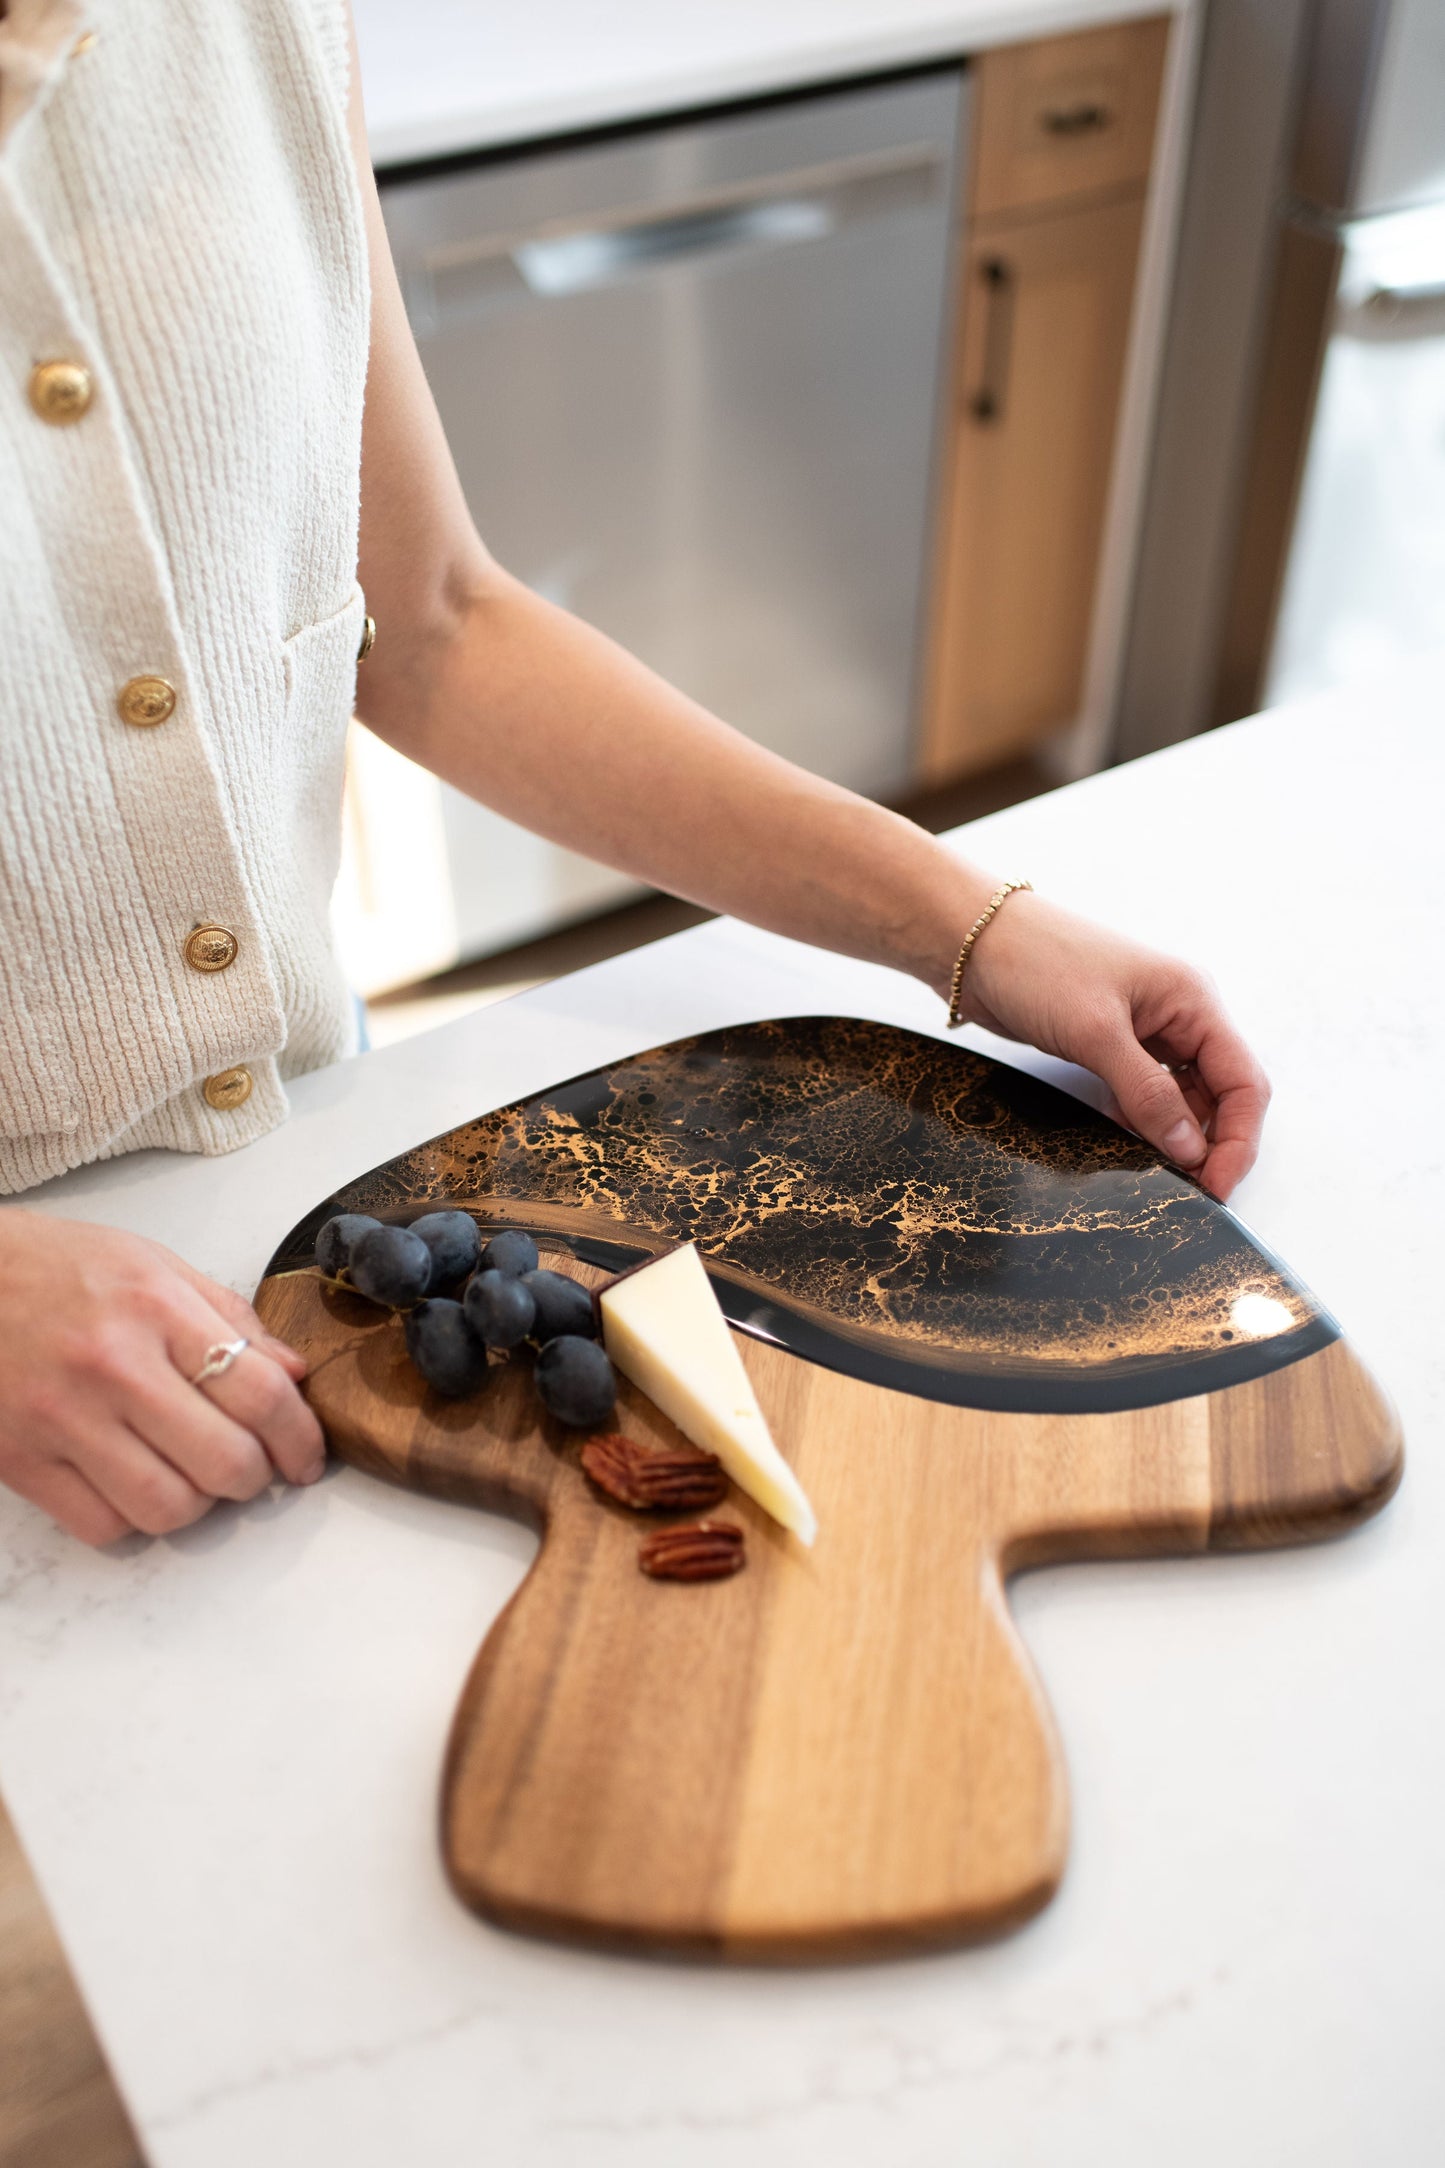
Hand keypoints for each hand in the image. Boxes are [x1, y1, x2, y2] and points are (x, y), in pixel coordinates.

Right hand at [0, 1211, 323, 1546]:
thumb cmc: (59, 1267)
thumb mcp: (154, 1266)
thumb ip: (228, 1318)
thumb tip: (292, 1373)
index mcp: (156, 1309)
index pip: (260, 1394)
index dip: (300, 1438)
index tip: (306, 1456)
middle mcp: (113, 1366)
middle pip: (224, 1462)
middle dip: (255, 1478)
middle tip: (252, 1467)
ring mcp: (62, 1419)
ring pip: (168, 1508)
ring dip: (197, 1505)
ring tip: (192, 1475)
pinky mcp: (21, 1460)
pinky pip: (103, 1526)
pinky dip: (133, 1521)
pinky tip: (134, 1484)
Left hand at [955, 891, 1270, 1200]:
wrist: (972, 943)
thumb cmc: (1037, 964)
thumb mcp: (1097, 1033)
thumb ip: (1147, 1093)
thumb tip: (1189, 1149)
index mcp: (1193, 1000)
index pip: (1244, 1082)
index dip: (1239, 1140)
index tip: (1217, 1188)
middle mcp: (1179, 1015)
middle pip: (1221, 1093)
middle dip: (1212, 1143)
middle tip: (1192, 1193)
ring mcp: (1145, 1030)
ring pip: (1183, 1097)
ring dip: (1176, 1136)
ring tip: (1160, 1176)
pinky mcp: (1110, 1044)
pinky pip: (1144, 1093)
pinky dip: (1143, 1121)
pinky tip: (1128, 1145)